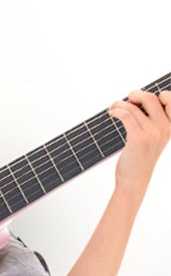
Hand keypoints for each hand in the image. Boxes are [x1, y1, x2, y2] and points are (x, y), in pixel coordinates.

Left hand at [108, 89, 169, 203]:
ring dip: (120, 104)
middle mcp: (165, 129)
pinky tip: (111, 113)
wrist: (134, 181)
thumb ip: (153, 121)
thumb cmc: (141, 158)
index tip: (143, 99)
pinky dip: (116, 111)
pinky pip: (126, 116)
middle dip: (135, 95)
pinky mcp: (138, 139)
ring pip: (134, 107)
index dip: (158, 94)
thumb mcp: (153, 138)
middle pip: (150, 98)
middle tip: (125, 99)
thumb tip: (138, 98)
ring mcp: (152, 134)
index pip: (170, 100)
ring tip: (113, 106)